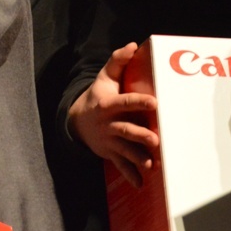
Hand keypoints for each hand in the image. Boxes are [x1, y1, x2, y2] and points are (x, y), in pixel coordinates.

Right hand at [68, 42, 158, 187]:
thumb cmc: (98, 97)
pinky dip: (129, 175)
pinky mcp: (110, 153)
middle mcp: (108, 125)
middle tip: (154, 139)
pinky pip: (120, 165)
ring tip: (149, 164)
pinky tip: (140, 184)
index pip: (124, 102)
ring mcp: (108, 141)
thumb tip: (132, 46)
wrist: (76, 121)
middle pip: (125, 130)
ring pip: (124, 150)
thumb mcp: (103, 78)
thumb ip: (117, 62)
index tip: (154, 102)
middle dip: (139, 135)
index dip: (138, 102)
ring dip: (136, 158)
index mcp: (108, 105)